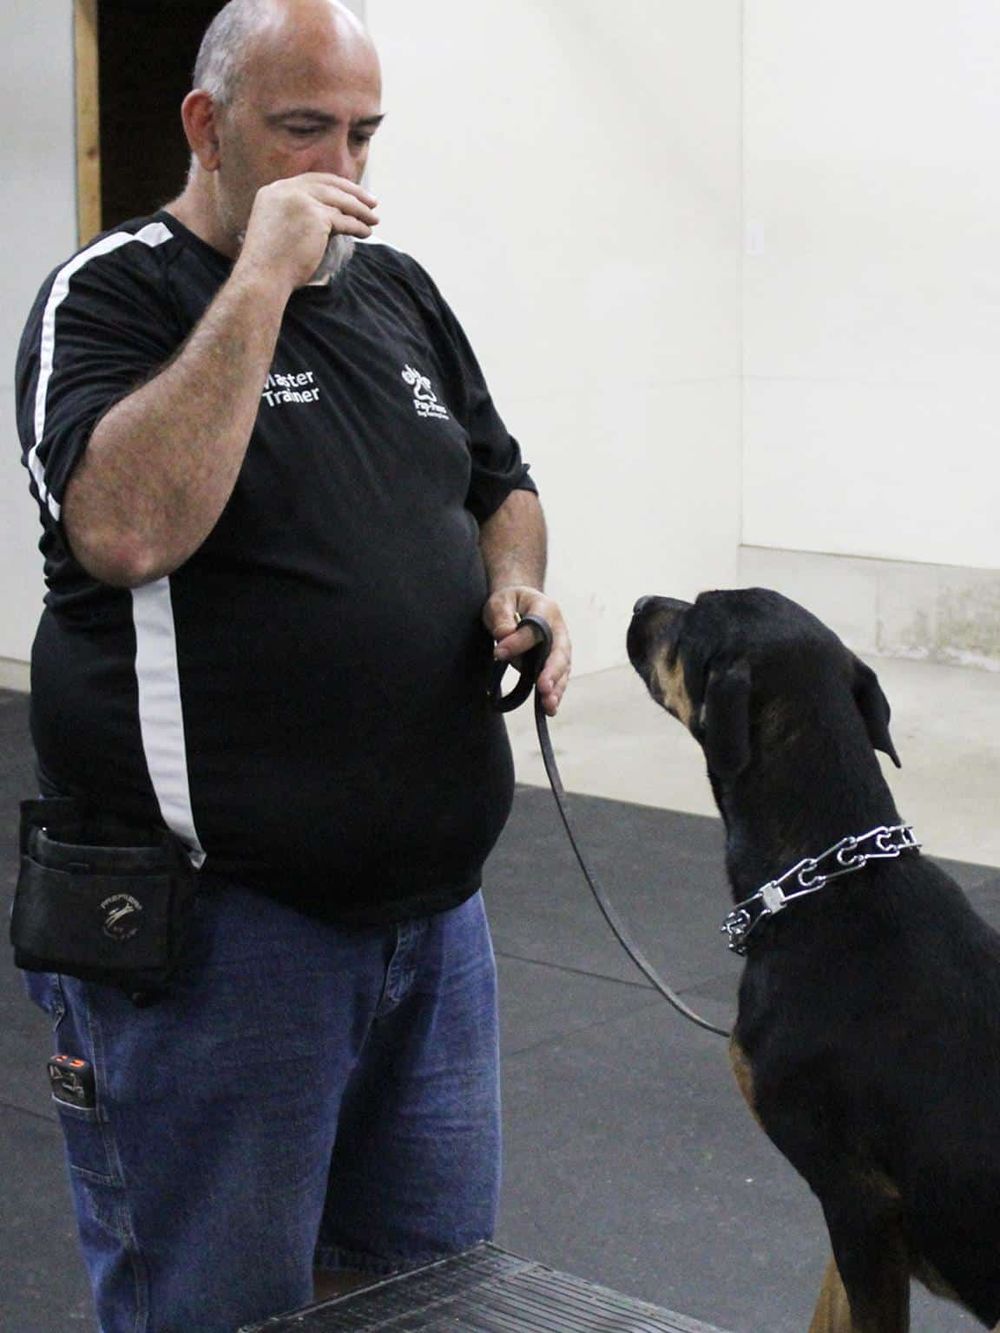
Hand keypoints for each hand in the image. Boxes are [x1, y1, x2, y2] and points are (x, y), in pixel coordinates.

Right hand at [236, 173, 379, 292]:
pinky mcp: (315, 216)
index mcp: (274, 191)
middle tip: (371, 202)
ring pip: (340, 201)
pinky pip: (344, 220)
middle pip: (328, 184)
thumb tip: (332, 216)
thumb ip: (298, 215)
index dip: (335, 186)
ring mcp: (301, 200)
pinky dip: (358, 226)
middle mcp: (286, 190)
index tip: (350, 193)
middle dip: (353, 192)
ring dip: (360, 210)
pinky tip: (366, 232)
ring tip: (374, 219)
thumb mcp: (279, 228)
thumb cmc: (271, 264)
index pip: (311, 180)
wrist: (262, 277)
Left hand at [483, 586, 570, 716]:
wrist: (522, 603)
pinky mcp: (555, 662)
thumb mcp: (500, 602)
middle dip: (552, 671)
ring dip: (556, 688)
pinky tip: (549, 709)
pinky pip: (558, 679)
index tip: (499, 653)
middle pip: (560, 652)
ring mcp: (560, 647)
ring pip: (563, 669)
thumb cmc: (510, 601)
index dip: (519, 642)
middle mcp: (559, 629)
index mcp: (546, 609)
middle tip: (543, 687)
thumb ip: (501, 618)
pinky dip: (555, 693)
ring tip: (549, 705)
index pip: (535, 628)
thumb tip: (504, 637)